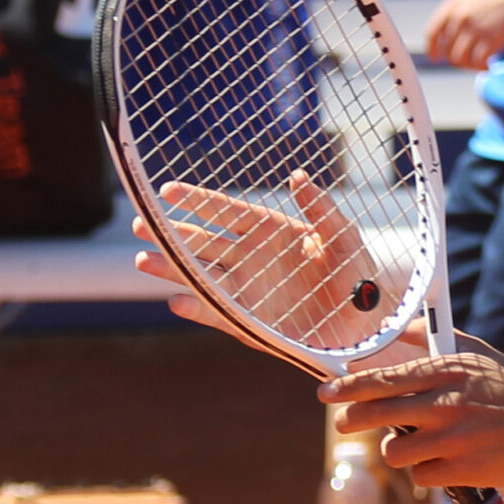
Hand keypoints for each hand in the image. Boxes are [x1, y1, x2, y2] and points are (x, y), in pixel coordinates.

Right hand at [132, 173, 402, 351]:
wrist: (365, 327)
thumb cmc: (356, 277)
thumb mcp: (344, 237)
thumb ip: (321, 208)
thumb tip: (297, 176)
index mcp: (268, 232)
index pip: (225, 212)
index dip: (196, 201)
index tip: (167, 191)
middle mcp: (250, 259)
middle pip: (201, 243)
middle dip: (170, 234)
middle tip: (138, 225)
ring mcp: (247, 292)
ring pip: (201, 277)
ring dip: (172, 270)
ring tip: (143, 261)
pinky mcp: (250, 324)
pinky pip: (219, 314)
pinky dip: (198, 309)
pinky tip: (177, 300)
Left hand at [325, 352, 503, 488]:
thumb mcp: (476, 353)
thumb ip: (431, 340)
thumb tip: (393, 330)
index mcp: (446, 371)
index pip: (383, 380)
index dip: (348, 387)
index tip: (325, 393)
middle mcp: (445, 404)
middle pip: (377, 415)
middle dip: (352, 419)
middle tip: (344, 421)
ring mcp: (452, 440)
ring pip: (394, 450)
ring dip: (396, 448)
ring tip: (411, 442)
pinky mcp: (462, 470)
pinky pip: (421, 476)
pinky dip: (425, 471)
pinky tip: (439, 461)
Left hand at [425, 0, 503, 71]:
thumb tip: (462, 6)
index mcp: (454, 2)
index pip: (433, 31)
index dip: (432, 48)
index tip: (435, 57)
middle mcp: (460, 16)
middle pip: (448, 49)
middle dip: (456, 59)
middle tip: (466, 62)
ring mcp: (475, 28)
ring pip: (462, 58)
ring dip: (469, 65)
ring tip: (479, 64)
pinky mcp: (490, 39)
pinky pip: (479, 61)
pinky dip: (483, 66)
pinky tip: (489, 65)